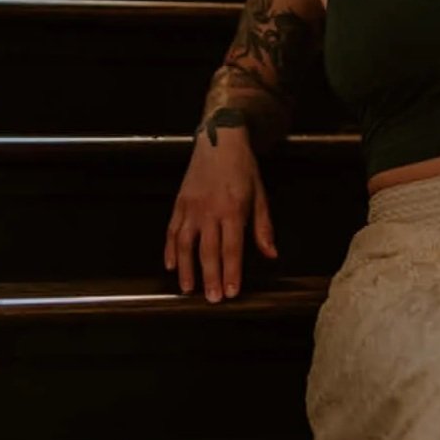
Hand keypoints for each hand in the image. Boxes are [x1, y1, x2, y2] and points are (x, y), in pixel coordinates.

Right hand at [164, 128, 277, 302]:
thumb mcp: (260, 194)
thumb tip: (270, 254)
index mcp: (232, 209)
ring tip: (188, 289)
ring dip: (186, 269)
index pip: (232, 248)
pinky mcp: (179, 203)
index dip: (231, 272)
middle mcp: (209, 211)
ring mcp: (191, 207)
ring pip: (184, 244)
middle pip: (208, 251)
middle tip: (211, 300)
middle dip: (210, 278)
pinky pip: (171, 230)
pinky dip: (169, 249)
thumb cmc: (243, 168)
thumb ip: (263, 227)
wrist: (219, 140)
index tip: (231, 292)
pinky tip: (171, 265)